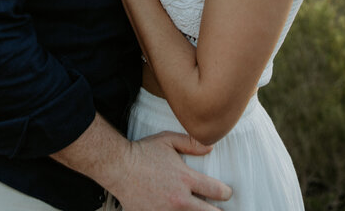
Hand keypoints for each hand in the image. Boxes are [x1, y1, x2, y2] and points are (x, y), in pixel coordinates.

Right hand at [111, 131, 231, 210]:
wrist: (118, 167)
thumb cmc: (143, 151)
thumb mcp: (168, 140)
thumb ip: (191, 143)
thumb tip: (211, 148)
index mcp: (185, 178)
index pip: (217, 191)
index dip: (226, 193)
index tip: (226, 193)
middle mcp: (179, 199)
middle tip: (217, 209)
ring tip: (198, 209)